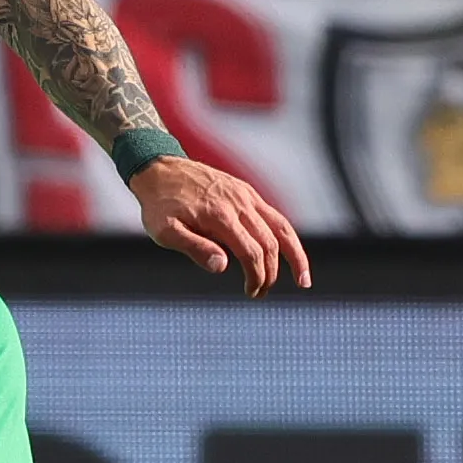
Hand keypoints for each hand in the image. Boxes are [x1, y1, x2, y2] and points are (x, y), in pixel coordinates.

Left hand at [130, 156, 310, 297]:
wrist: (159, 170)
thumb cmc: (159, 206)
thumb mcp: (165, 231)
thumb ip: (194, 247)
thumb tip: (222, 267)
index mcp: (220, 216)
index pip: (251, 252)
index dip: (256, 276)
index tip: (251, 292)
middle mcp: (238, 204)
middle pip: (269, 243)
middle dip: (270, 273)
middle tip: (260, 292)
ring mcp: (245, 196)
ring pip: (281, 227)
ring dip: (295, 255)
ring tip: (303, 279)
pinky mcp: (246, 192)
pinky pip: (273, 215)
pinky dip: (285, 236)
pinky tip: (288, 251)